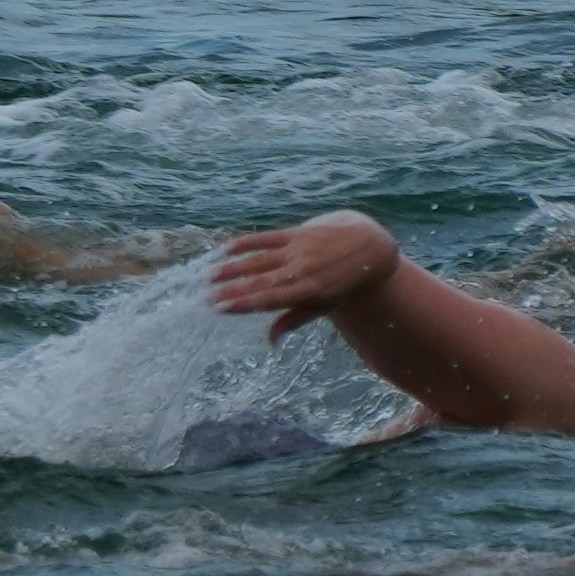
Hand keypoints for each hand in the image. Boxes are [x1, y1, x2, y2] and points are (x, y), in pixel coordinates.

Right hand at [207, 213, 403, 330]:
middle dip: (231, 290)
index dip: (243, 304)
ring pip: (259, 260)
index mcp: (308, 292)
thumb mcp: (322, 306)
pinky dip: (247, 243)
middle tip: (206, 296)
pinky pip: (267, 238)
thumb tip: (270, 342)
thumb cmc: (342, 284)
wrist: (368, 249)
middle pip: (259, 281)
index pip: (269, 300)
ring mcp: (299, 250)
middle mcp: (301, 271)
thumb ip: (294, 320)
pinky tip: (227, 248)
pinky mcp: (298, 233)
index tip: (220, 308)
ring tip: (210, 275)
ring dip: (233, 267)